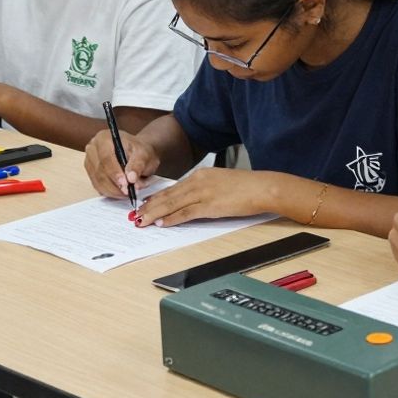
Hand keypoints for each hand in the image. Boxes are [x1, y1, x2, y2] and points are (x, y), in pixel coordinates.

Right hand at [83, 128, 159, 198]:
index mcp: (104, 138)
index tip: (126, 183)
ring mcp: (89, 161)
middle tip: (128, 192)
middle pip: (100, 170)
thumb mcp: (145, 155)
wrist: (137, 154)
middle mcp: (93, 148)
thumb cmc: (140, 151)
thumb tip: (131, 179)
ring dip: (112, 190)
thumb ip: (138, 165)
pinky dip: (109, 192)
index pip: (106, 157)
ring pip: (98, 180)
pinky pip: (97, 185)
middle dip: (114, 184)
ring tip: (127, 193)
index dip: (115, 172)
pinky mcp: (90, 173)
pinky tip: (120, 193)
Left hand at [134, 168, 272, 226]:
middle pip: (168, 195)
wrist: (263, 187)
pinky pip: (185, 213)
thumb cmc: (247, 187)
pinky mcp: (210, 205)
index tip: (145, 204)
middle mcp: (199, 181)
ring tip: (141, 221)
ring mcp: (203, 193)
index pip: (173, 188)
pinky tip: (161, 223)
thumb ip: (206, 190)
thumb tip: (194, 202)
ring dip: (154, 213)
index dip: (157, 197)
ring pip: (172, 204)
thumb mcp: (222, 183)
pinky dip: (171, 218)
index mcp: (201, 175)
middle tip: (135, 215)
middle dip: (150, 206)